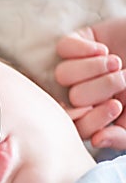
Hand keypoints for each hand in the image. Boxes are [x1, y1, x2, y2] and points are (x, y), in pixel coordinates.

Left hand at [55, 24, 125, 149]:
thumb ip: (123, 137)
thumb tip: (96, 140)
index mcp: (98, 114)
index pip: (77, 125)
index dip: (92, 119)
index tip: (116, 106)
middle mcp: (85, 93)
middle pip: (73, 97)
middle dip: (102, 88)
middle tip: (124, 78)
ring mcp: (80, 68)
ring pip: (63, 74)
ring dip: (93, 68)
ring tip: (115, 63)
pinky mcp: (79, 42)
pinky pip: (63, 48)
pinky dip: (83, 48)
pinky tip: (103, 49)